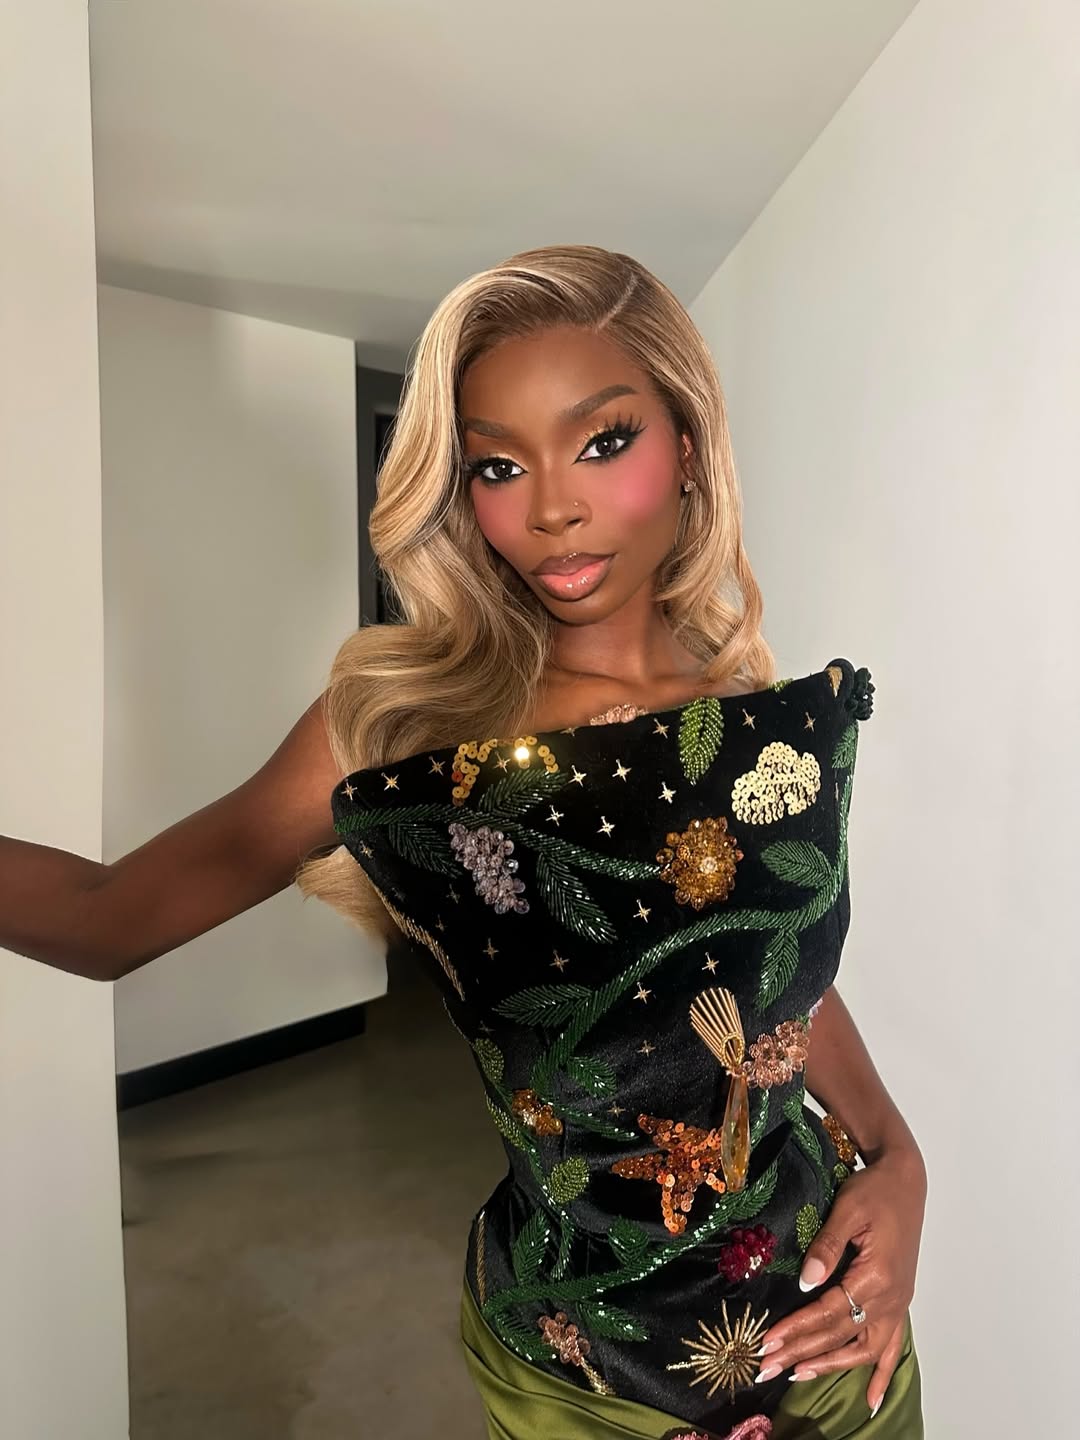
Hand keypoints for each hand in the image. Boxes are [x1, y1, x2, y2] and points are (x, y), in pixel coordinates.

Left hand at [753, 1143, 925, 1415]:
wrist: (905, 1181)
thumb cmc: (874, 1190)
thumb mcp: (847, 1209)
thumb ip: (826, 1246)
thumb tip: (805, 1283)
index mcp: (876, 1277)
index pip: (829, 1312)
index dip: (797, 1329)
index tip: (768, 1342)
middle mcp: (890, 1298)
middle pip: (841, 1335)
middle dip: (802, 1352)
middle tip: (767, 1367)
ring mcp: (897, 1303)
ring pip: (865, 1349)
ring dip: (832, 1365)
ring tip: (798, 1376)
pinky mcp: (899, 1301)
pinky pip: (893, 1346)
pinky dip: (884, 1375)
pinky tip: (872, 1400)